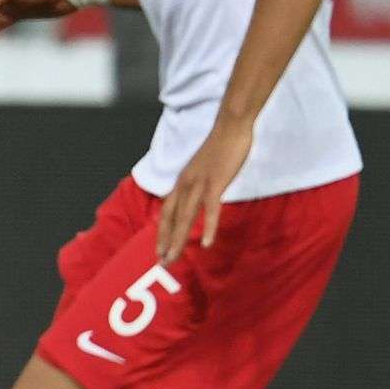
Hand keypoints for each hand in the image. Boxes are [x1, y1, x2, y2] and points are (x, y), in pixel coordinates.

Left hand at [156, 118, 253, 264]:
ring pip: (185, 217)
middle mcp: (185, 183)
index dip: (162, 231)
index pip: (166, 211)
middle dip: (165, 241)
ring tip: (173, 258)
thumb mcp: (202, 169)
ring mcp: (199, 184)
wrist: (231, 126)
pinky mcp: (216, 183)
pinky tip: (206, 244)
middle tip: (162, 262)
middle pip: (171, 217)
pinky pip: (210, 209)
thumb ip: (197, 184)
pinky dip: (208, 228)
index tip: (159, 249)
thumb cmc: (220, 147)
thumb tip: (196, 198)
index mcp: (182, 181)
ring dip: (178, 239)